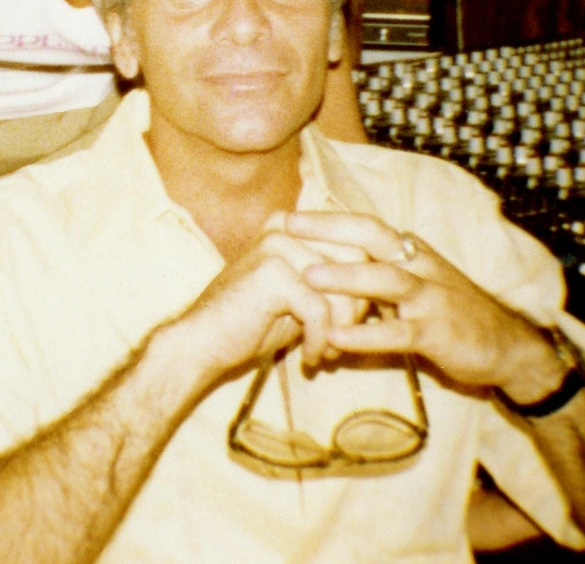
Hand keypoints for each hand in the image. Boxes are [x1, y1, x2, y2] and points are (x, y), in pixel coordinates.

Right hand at [177, 225, 370, 383]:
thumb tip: (381, 288)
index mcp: (292, 225)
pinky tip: (309, 359)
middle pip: (355, 260)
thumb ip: (333, 282)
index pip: (355, 243)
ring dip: (340, 329)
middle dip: (356, 307)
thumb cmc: (252, 323)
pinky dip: (321, 342)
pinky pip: (321, 311)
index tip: (354, 323)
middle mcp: (286, 227)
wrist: (202, 344)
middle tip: (339, 341)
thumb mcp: (300, 295)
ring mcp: (278, 246)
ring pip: (341, 288)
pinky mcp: (273, 274)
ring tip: (325, 353)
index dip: (363, 286)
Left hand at [283, 211, 562, 396]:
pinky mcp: (436, 334)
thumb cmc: (450, 312)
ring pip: (385, 280)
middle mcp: (419, 265)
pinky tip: (336, 338)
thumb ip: (377, 273)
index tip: (288, 215)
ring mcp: (430, 298)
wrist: (507, 346)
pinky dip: (366, 334)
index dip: (327, 218)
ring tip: (308, 276)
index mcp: (409, 251)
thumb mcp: (414, 283)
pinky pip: (397, 332)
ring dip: (346, 276)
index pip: (365, 224)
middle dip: (330, 229)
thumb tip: (327, 263)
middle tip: (288, 227)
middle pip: (371, 236)